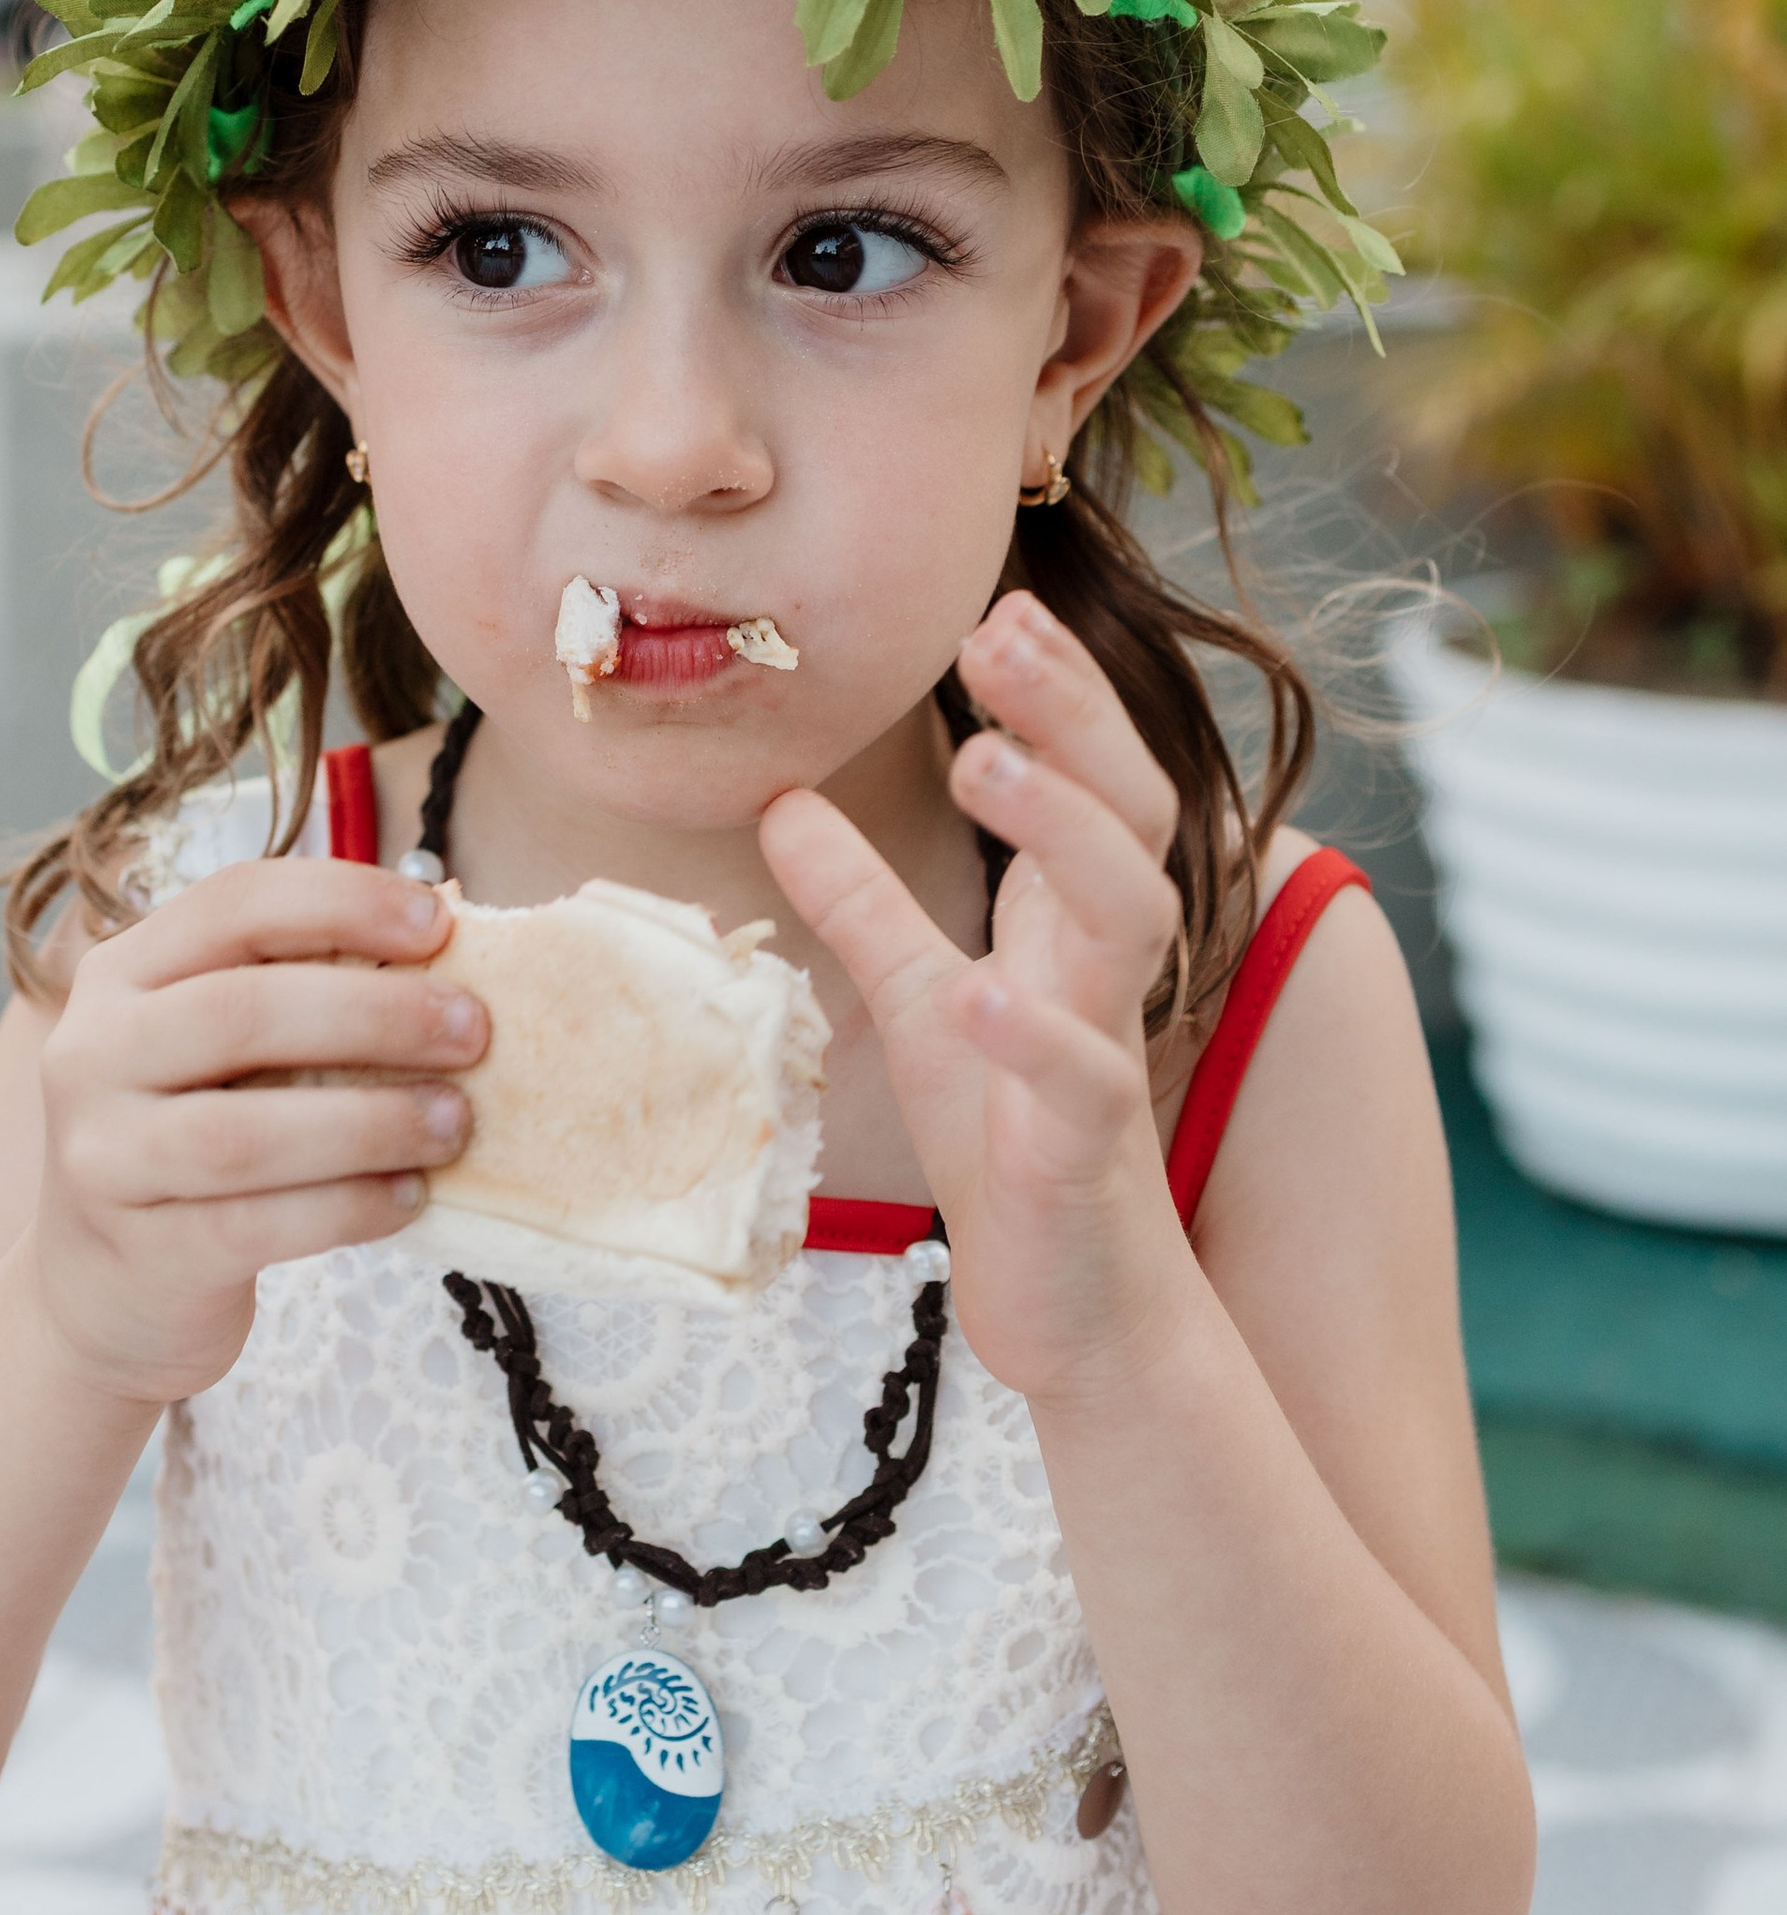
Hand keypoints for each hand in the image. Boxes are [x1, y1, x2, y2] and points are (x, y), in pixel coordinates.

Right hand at [30, 861, 487, 1407]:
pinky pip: (255, 1226)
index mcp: (123, 973)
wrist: (99, 1290)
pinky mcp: (143, 1253)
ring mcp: (104, 1157)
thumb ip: (307, 986)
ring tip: (455, 1122)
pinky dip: (347, 1208)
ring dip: (370, 1121)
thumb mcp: (223, 1049)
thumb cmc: (197, 1138)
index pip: (232, 904)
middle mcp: (92, 1053)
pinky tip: (410, 1197)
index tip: (439, 924)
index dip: (342, 901)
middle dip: (376, 1014)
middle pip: (240, 1012)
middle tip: (472, 1030)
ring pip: (244, 1134)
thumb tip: (451, 925)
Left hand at [760, 591, 1197, 1406]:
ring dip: (1062, 832)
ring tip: (987, 760)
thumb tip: (783, 801)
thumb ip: (862, 900)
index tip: (995, 609)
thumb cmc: (1005, 1143)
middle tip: (997, 629)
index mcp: (1071, 926)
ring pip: (1131, 921)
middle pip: (1130, 814)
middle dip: (1072, 718)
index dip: (1056, 694)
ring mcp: (1102, 1055)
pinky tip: (982, 992)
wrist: (1076, 1305)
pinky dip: (1034, 1035)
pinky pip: (1081, 1080)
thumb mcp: (917, 1000)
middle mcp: (1105, 973)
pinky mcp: (1082, 1153)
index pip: (1091, 779)